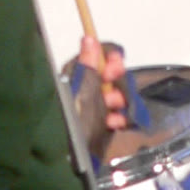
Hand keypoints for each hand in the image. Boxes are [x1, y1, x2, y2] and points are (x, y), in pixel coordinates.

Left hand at [66, 36, 139, 160]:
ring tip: (115, 110)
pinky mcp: (101, 123)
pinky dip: (118, 118)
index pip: (98, 57)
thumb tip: (89, 37)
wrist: (69, 152)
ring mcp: (94, 106)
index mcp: (78, 75)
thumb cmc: (74, 117)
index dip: (110, 59)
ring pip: (117, 96)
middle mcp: (86, 88)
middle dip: (118, 82)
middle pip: (111, 76)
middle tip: (114, 90)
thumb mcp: (83, 87)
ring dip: (120, 101)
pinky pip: (117, 115)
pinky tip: (114, 123)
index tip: (116, 64)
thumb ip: (89, 63)